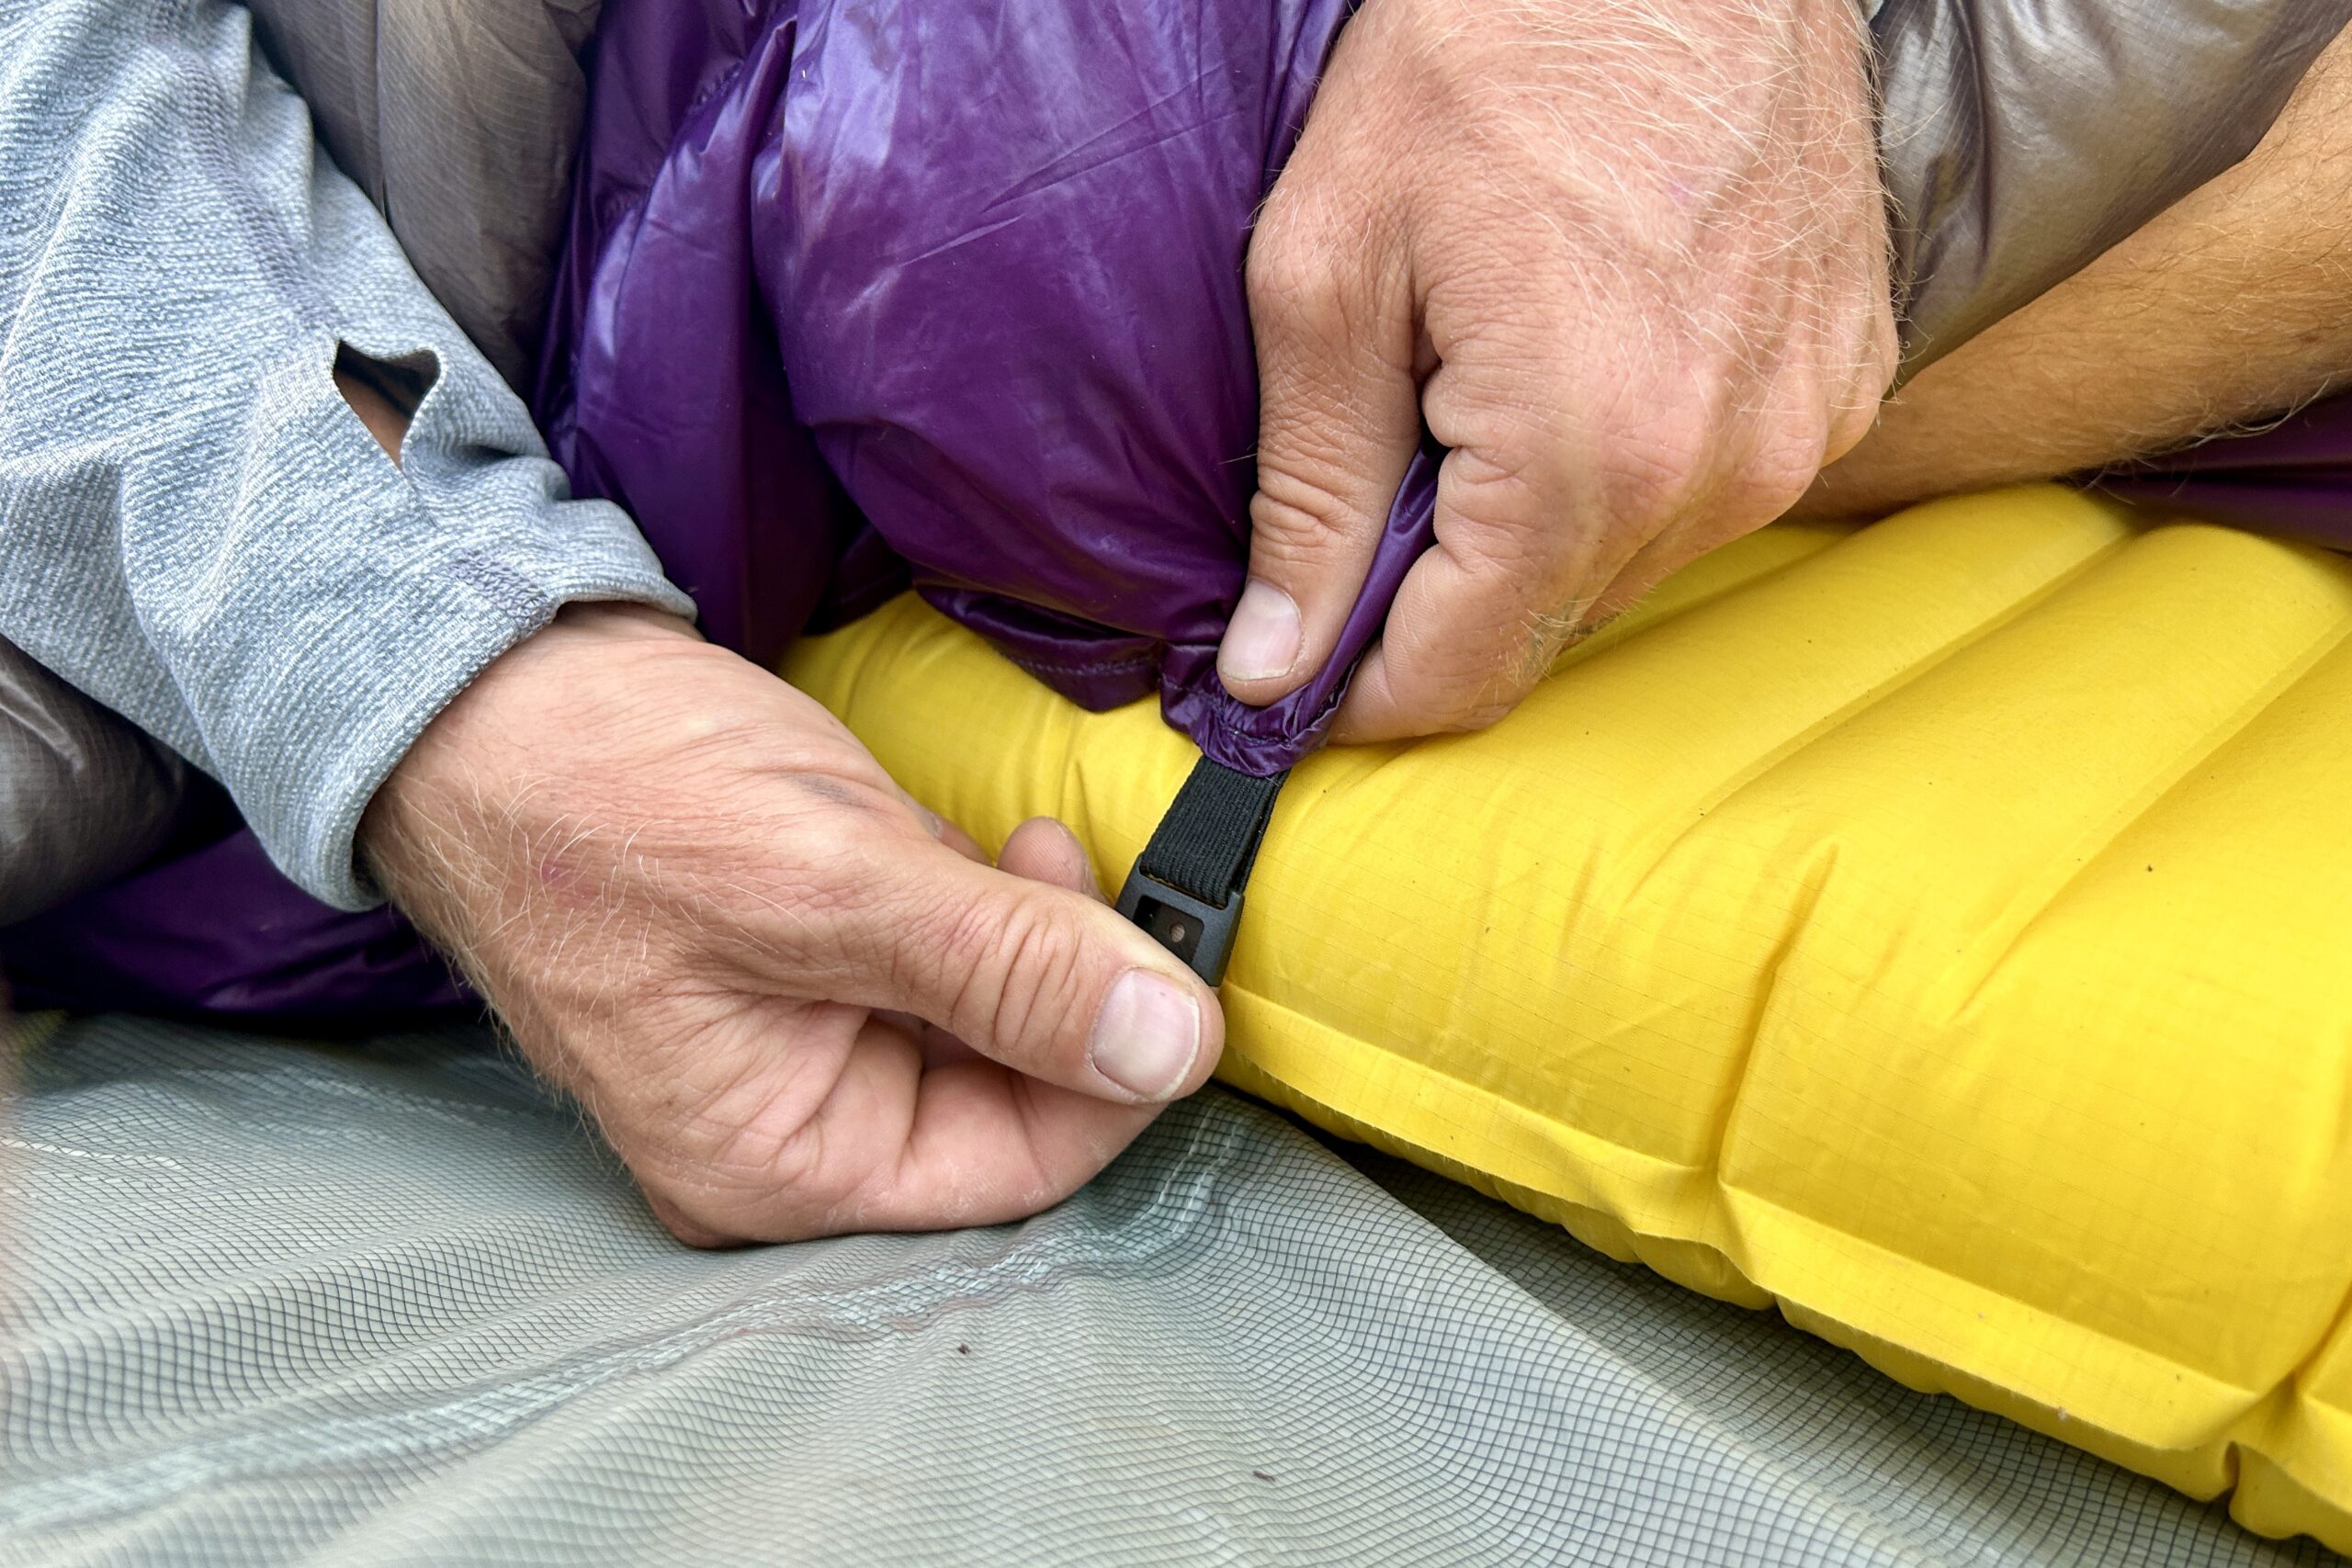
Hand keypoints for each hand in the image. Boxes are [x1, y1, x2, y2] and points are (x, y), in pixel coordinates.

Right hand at [361, 605, 1222, 1243]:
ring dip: (1007, 922)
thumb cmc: (607, 787)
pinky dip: (956, 893)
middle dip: (1051, 971)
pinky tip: (922, 830)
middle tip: (1055, 852)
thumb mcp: (831, 880)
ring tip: (969, 833)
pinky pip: (925, 958)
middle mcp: (785, 1127)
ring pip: (978, 1013)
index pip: (1021, 1162)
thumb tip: (1176, 1049)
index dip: (1116, 1062)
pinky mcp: (796, 962)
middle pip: (1007, 1090)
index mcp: (779, 1160)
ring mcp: (787, 1043)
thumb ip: (1013, 970)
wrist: (477, 675)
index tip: (1168, 946)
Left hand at [1221, 0, 1895, 738]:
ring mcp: (1800, 425)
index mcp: (1589, 456)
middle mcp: (1722, 469)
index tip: (1292, 669)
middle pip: (1541, 632)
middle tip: (1364, 490)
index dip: (1358, 697)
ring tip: (1470, 393)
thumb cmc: (1490, 54)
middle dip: (1434, 602)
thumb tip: (1271, 666)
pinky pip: (1705, 492)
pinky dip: (1623, 468)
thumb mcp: (1333, 272)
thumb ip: (1311, 497)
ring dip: (1531, 530)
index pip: (1461, 677)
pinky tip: (1574, 359)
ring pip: (1622, 570)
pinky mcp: (1842, 378)